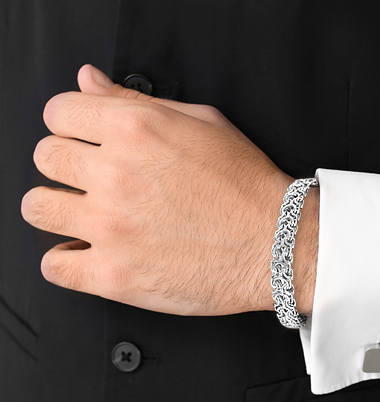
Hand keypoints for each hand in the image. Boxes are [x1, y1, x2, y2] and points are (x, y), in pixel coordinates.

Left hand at [22, 64, 318, 315]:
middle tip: (94, 182)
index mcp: (135, 131)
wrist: (276, 245)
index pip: (58, 114)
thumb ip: (138, 101)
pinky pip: (55, 265)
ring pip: (37, 208)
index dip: (71, 127)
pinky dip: (66, 260)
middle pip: (46, 159)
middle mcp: (116, 176)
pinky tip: (90, 254)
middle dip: (67, 167)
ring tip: (86, 217)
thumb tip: (91, 83)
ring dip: (57, 210)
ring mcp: (111, 228)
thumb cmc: (247, 189)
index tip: (82, 142)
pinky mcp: (114, 276)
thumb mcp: (203, 124)